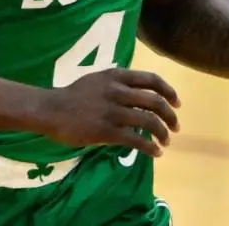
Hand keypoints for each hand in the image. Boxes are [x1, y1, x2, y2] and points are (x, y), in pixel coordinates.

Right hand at [34, 69, 180, 157]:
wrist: (52, 110)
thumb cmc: (73, 95)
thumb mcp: (97, 79)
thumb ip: (117, 83)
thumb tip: (138, 92)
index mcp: (116, 76)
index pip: (151, 79)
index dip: (169, 91)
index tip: (177, 103)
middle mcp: (118, 91)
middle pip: (155, 101)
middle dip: (170, 115)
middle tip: (175, 127)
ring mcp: (113, 111)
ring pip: (149, 121)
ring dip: (162, 133)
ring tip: (165, 142)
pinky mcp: (107, 131)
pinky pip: (136, 140)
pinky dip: (150, 148)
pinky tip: (154, 153)